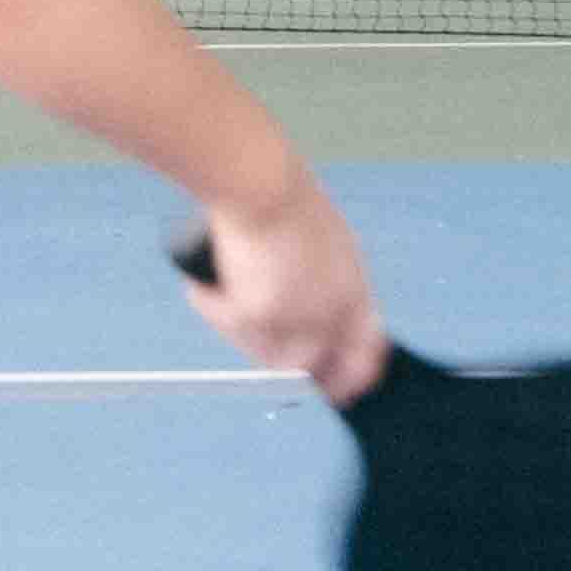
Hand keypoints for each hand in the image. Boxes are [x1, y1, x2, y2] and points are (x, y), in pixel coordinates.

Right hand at [182, 180, 385, 403]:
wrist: (261, 184)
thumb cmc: (286, 198)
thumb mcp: (328, 244)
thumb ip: (328, 282)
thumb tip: (311, 314)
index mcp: (355, 291)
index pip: (366, 352)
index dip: (351, 375)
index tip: (334, 386)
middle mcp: (330, 313)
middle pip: (311, 365)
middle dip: (288, 367)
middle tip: (261, 354)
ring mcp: (295, 318)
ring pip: (263, 351)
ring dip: (241, 331)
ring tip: (223, 295)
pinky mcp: (256, 315)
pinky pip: (226, 323)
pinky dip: (210, 305)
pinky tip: (204, 286)